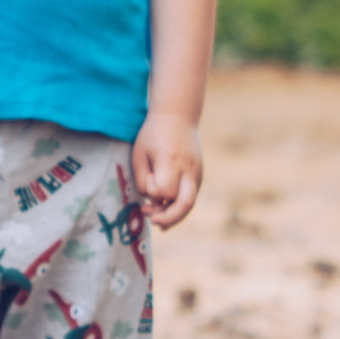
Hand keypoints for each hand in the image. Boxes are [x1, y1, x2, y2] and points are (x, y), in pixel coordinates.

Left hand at [132, 113, 202, 228]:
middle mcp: (188, 169)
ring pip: (190, 204)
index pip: (164, 191)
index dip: (153, 193)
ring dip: (174, 216)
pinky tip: (165, 210)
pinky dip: (178, 207)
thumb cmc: (153, 135)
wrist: (178, 116)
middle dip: (168, 218)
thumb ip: (143, 180)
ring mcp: (197, 173)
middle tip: (152, 221)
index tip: (146, 181)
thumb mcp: (139, 154)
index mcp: (171, 161)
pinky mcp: (199, 176)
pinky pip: (190, 197)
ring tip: (158, 221)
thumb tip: (153, 203)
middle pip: (185, 204)